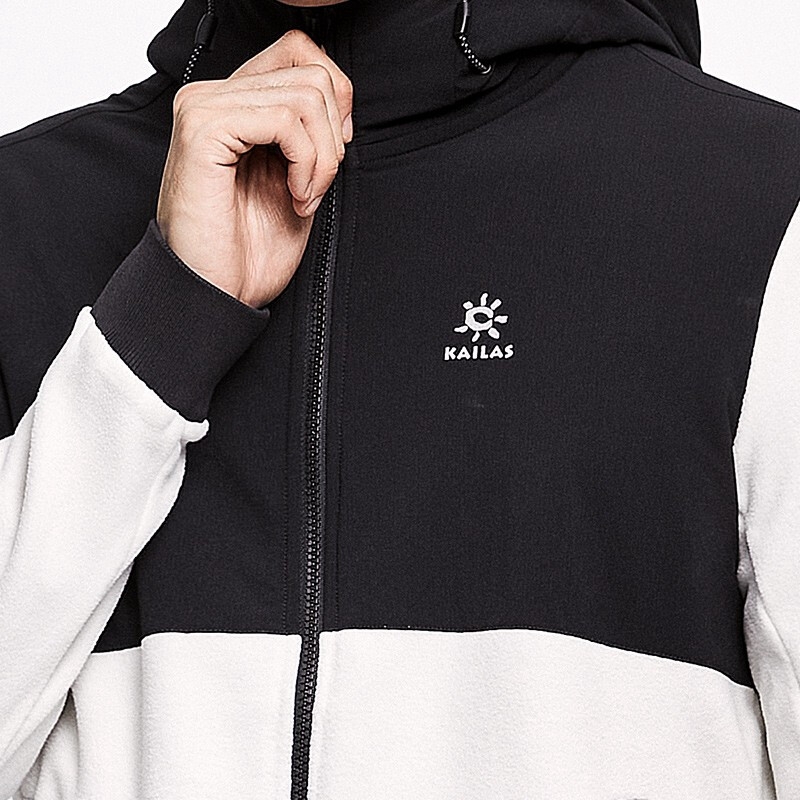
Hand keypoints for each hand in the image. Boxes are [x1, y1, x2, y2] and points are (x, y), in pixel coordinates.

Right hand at [155, 29, 352, 308]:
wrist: (216, 292)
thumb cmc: (249, 248)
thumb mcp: (296, 179)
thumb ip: (310, 135)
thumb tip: (340, 104)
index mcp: (234, 103)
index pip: (299, 51)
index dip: (335, 97)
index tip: (335, 152)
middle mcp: (213, 95)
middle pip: (311, 73)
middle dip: (333, 139)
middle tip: (316, 187)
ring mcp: (204, 107)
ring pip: (305, 96)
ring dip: (322, 158)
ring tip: (304, 197)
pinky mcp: (204, 129)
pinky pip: (285, 120)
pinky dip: (307, 164)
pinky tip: (295, 197)